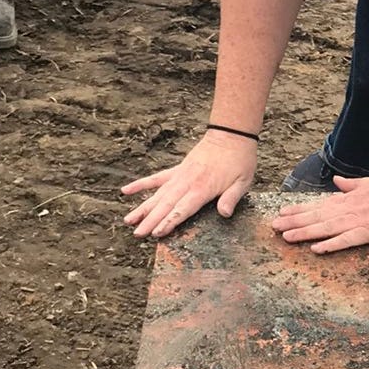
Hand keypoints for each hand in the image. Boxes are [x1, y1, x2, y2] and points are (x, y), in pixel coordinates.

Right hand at [121, 131, 256, 238]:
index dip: (169, 222)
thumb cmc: (240, 160)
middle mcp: (187, 182)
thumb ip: (231, 198)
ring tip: (128, 220)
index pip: (182, 209)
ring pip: (157, 194)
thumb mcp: (243, 181)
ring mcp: (180, 175)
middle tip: (137, 234)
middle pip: (166, 204)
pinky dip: (141, 184)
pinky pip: (156, 178)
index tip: (157, 233)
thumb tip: (224, 214)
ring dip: (143, 208)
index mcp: (203, 188)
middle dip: (150, 220)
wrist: (231, 134)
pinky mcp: (177, 169)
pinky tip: (126, 191)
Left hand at [270, 171, 368, 253]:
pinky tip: (317, 249)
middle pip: (317, 216)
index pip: (319, 204)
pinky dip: (331, 244)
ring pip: (326, 227)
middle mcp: (349, 209)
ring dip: (305, 232)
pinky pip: (347, 240)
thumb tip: (338, 182)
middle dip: (294, 221)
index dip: (300, 208)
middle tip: (273, 225)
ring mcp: (358, 221)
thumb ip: (352, 184)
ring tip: (286, 236)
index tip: (283, 211)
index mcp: (350, 198)